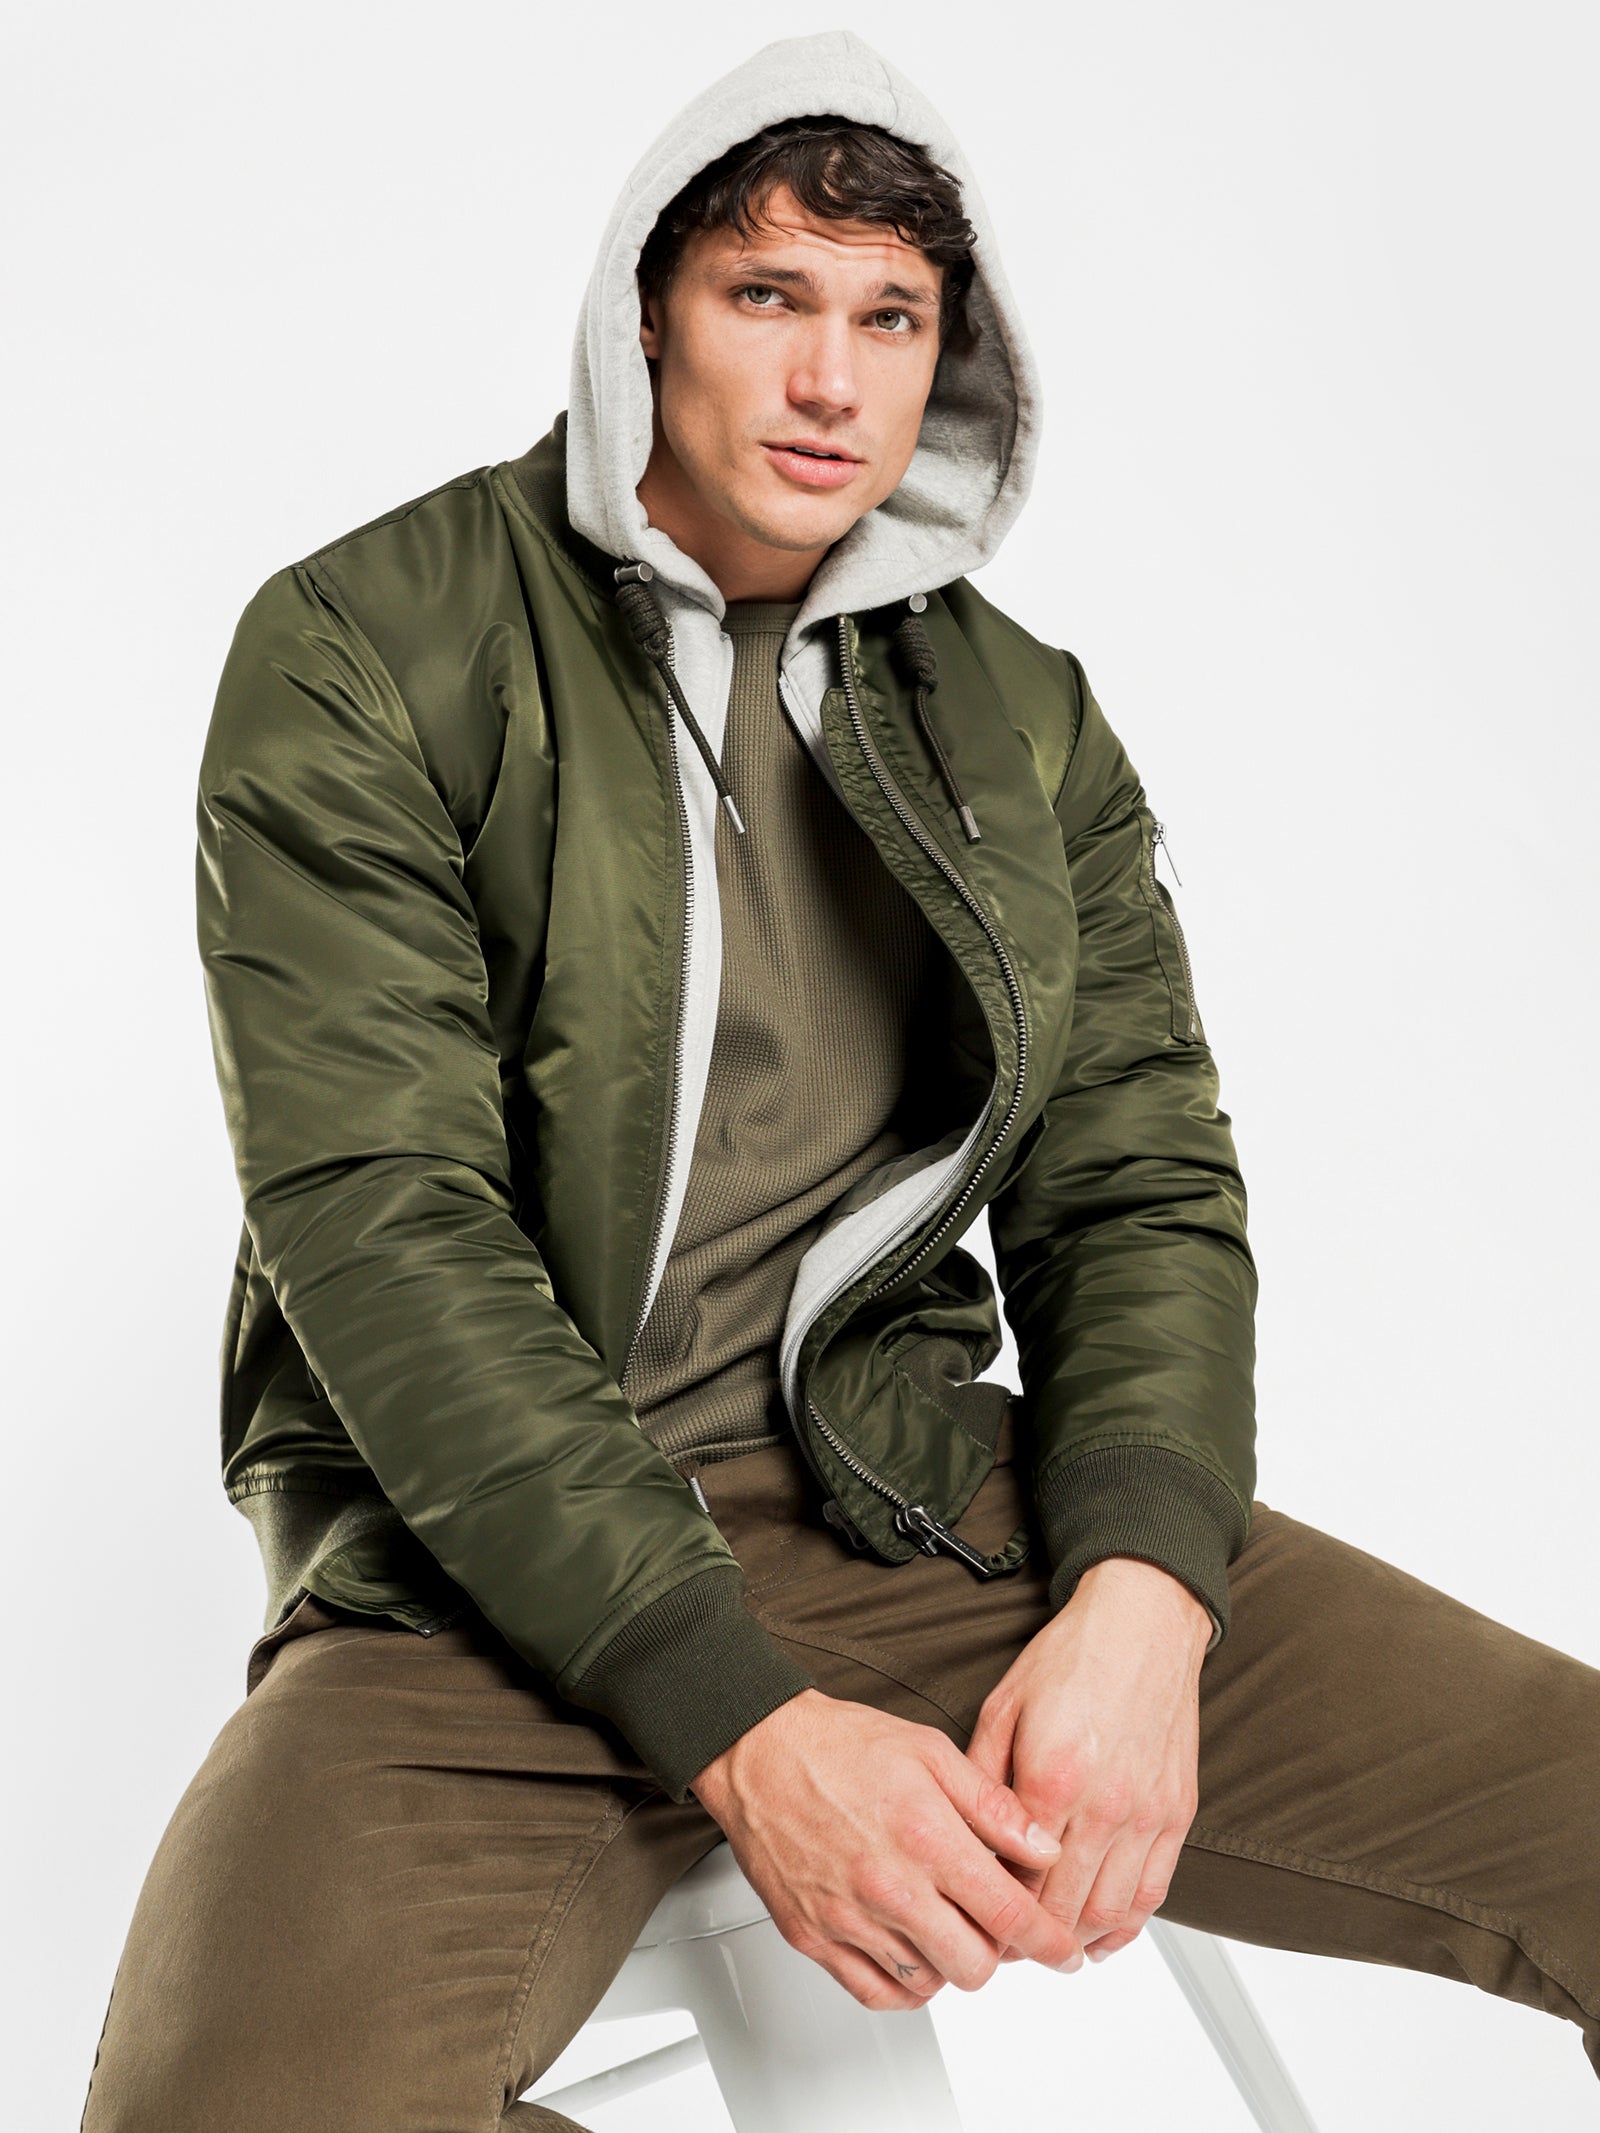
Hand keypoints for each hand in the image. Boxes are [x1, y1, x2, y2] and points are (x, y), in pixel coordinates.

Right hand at [688, 1686, 1083, 2008]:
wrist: (757, 1749)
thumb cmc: (838, 1745)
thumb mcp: (931, 1751)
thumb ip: (993, 1806)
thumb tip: (1042, 1847)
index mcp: (925, 1836)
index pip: (1008, 1914)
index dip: (1049, 1941)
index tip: (1064, 1951)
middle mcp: (888, 1886)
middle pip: (973, 1965)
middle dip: (997, 1951)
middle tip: (993, 1926)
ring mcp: (847, 1918)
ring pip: (928, 1984)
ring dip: (949, 1963)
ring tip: (945, 1925)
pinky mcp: (812, 1936)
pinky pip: (874, 1994)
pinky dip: (903, 1986)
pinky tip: (909, 1951)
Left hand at [965, 1556, 1208, 1964]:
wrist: (1142, 1623)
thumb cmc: (1073, 1656)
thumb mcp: (1003, 1705)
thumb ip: (982, 1777)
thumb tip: (965, 1832)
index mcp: (1052, 1777)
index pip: (1016, 1877)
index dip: (992, 1909)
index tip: (975, 1918)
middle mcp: (1104, 1804)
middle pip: (1061, 1906)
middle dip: (1029, 1938)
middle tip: (1004, 1946)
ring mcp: (1146, 1813)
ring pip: (1109, 1911)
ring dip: (1075, 1939)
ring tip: (1048, 1945)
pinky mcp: (1177, 1814)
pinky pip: (1154, 1892)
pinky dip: (1127, 1926)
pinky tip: (1102, 1935)